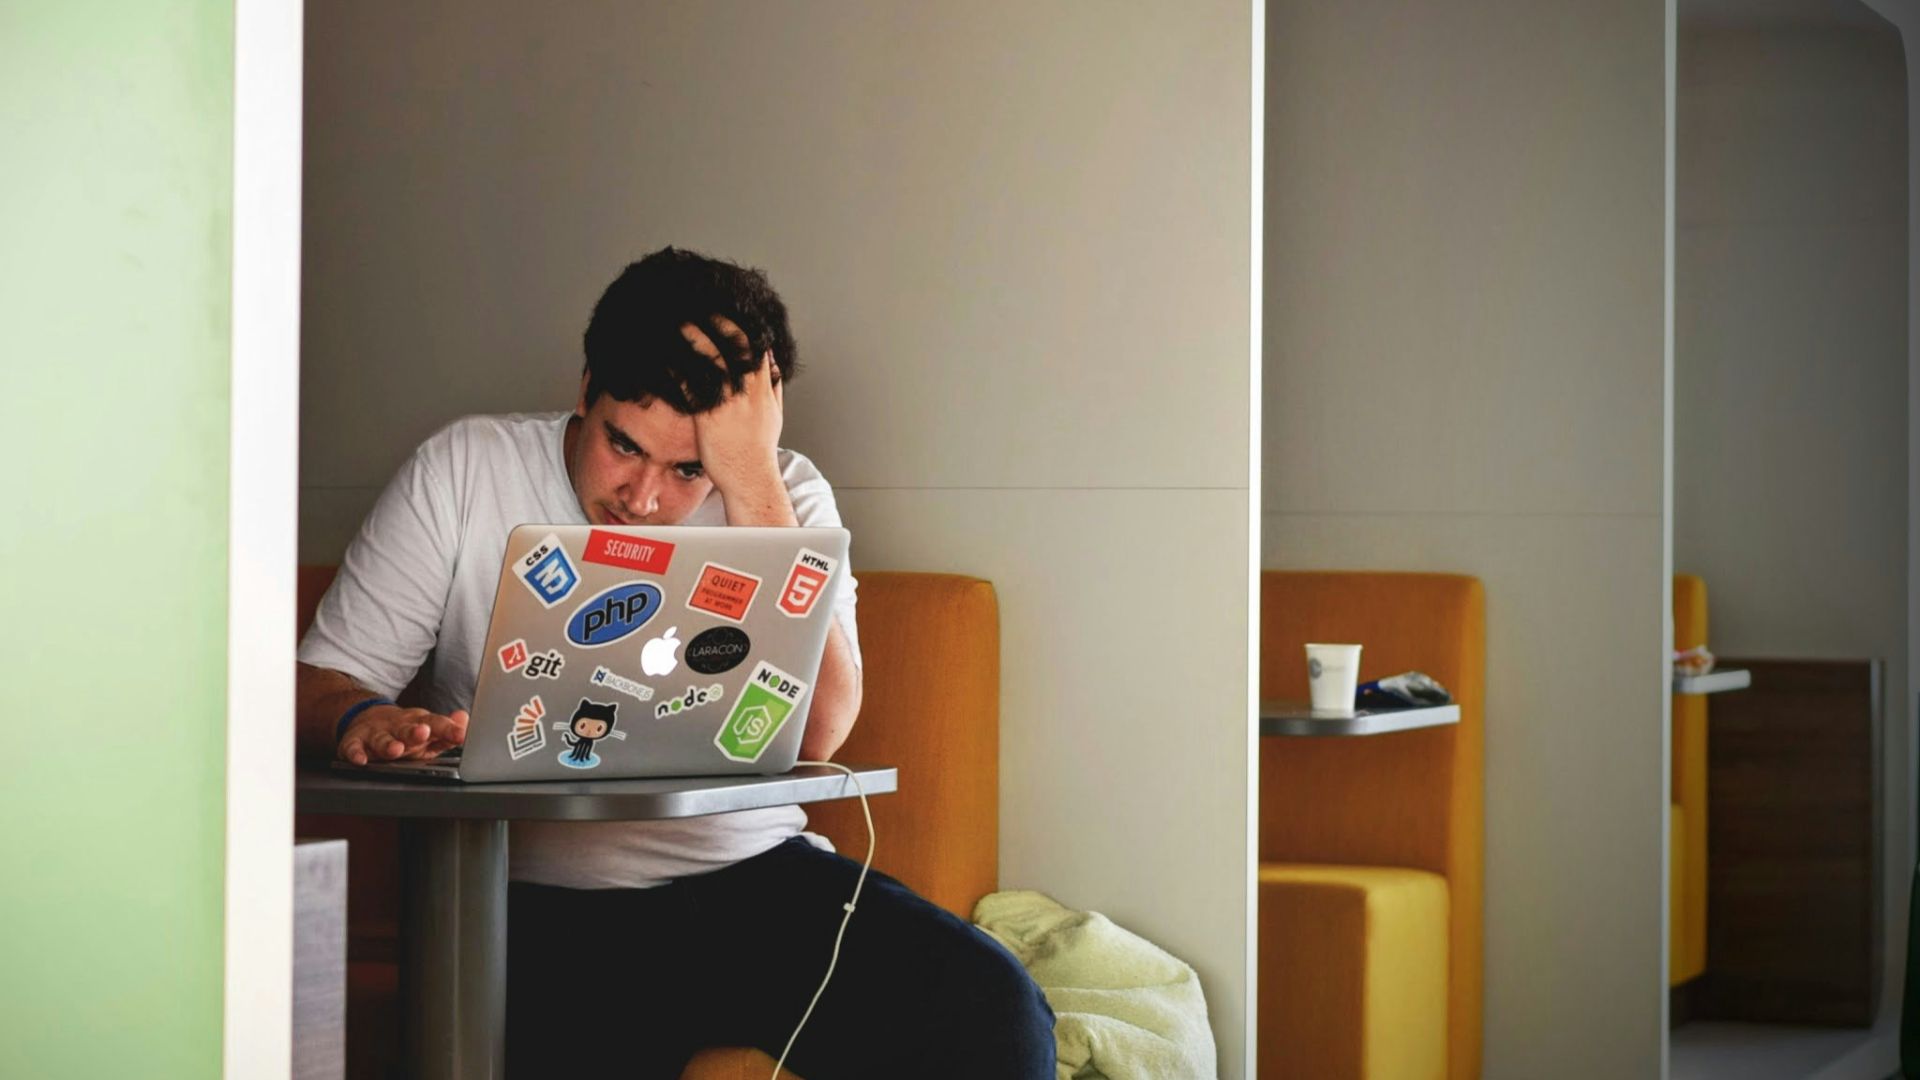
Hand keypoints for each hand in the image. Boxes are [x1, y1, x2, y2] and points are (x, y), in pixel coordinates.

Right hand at [338, 703, 467, 764]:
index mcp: (419, 723)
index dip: (449, 729)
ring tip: (396, 750)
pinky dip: (355, 753)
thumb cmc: (406, 731)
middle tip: (424, 733)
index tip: (460, 735)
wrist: (367, 719)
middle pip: (407, 729)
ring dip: (388, 744)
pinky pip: (353, 747)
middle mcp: (398, 726)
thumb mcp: (429, 730)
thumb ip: (448, 730)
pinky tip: (360, 760)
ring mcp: (376, 733)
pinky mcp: (355, 741)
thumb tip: (465, 719)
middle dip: (415, 732)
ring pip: (382, 739)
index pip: (436, 724)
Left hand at [685, 316, 783, 495]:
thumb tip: (773, 366)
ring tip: (679, 321)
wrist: (751, 478)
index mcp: (764, 388)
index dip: (741, 324)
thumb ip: (773, 387)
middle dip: (719, 321)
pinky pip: (693, 385)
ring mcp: (729, 402)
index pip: (756, 345)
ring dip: (695, 336)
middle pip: (735, 344)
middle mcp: (748, 390)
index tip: (727, 310)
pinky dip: (680, 368)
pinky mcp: (709, 416)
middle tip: (700, 306)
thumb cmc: (759, 450)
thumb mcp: (774, 415)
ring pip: (713, 358)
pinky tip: (667, 357)